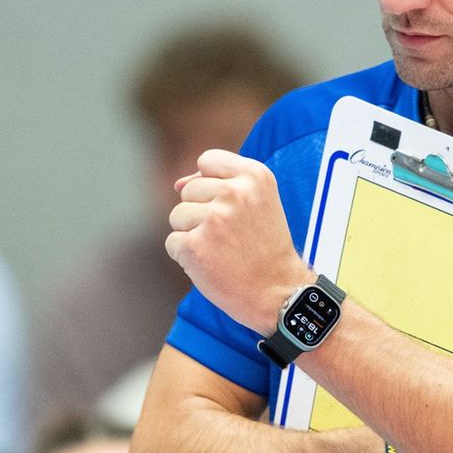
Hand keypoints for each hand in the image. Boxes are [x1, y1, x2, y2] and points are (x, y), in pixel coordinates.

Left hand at [166, 149, 310, 336]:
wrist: (279, 292)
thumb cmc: (266, 248)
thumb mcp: (258, 203)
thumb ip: (220, 183)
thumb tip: (178, 184)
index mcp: (255, 176)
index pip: (208, 160)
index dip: (211, 185)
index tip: (229, 207)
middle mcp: (234, 192)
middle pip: (189, 191)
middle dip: (201, 213)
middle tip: (230, 236)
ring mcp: (213, 219)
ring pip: (177, 216)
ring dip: (192, 235)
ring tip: (221, 250)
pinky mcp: (195, 246)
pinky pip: (173, 242)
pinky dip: (186, 257)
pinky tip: (212, 264)